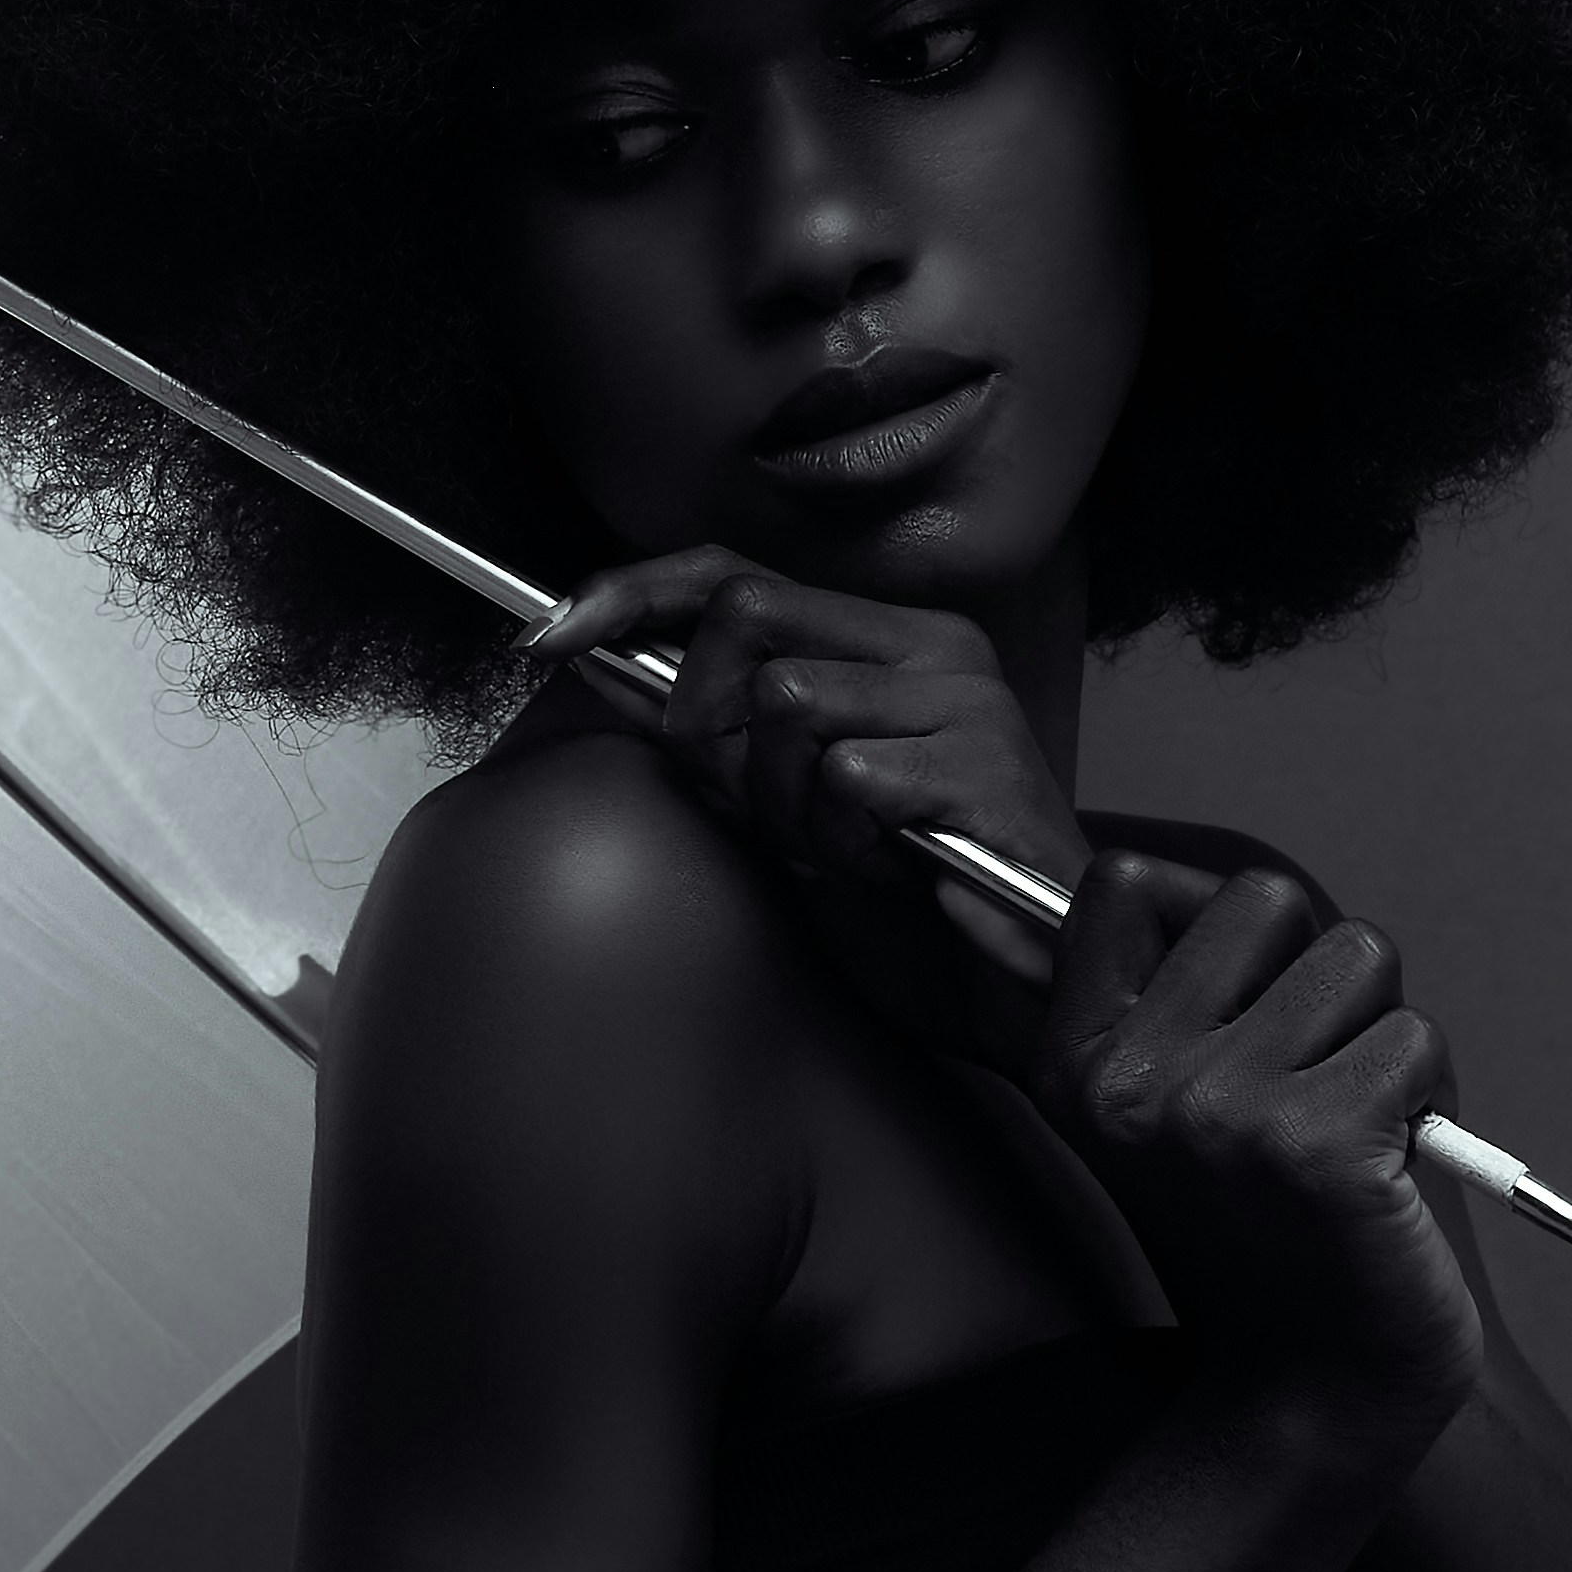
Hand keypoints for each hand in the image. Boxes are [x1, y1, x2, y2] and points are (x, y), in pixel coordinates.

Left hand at [527, 551, 1083, 1065]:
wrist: (1024, 998)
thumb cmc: (911, 906)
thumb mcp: (786, 806)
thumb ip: (719, 736)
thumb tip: (603, 669)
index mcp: (889, 640)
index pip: (732, 572)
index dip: (630, 593)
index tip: (547, 637)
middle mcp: (936, 648)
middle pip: (745, 615)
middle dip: (704, 720)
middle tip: (749, 807)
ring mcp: (967, 701)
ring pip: (786, 700)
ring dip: (778, 799)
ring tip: (835, 850)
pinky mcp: (985, 767)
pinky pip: (846, 779)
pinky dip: (837, 843)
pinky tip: (883, 872)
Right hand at [1036, 853, 1482, 1456]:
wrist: (1314, 1393)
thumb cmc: (1258, 1234)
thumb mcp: (1150, 1111)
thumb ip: (1121, 989)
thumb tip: (1006, 880)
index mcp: (1072, 1062)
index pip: (1127, 883)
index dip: (1210, 923)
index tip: (1233, 1007)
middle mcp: (1127, 1079)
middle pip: (1261, 897)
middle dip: (1313, 973)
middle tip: (1305, 1079)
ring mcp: (1219, 1110)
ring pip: (1358, 955)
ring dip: (1381, 1031)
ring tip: (1351, 1121)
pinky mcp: (1319, 1145)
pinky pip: (1414, 1037)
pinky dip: (1426, 1095)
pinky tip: (1385, 1166)